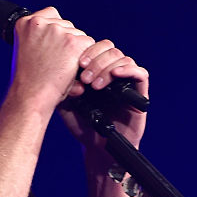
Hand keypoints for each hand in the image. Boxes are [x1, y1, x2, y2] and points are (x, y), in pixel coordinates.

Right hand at [8, 7, 94, 111]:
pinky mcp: (73, 43)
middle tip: (57, 62)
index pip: (52, 15)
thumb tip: (65, 33)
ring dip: (76, 51)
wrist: (31, 96)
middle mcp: (40, 22)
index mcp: (25, 23)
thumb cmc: (28, 80)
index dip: (56, 32)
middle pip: (68, 26)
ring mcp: (57, 31)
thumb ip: (39, 37)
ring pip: (79, 36)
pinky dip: (85, 58)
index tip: (53, 46)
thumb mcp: (26, 50)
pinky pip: (88, 45)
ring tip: (61, 69)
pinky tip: (71, 70)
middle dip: (67, 42)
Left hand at [59, 37, 148, 152]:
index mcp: (96, 70)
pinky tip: (116, 75)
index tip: (77, 64)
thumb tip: (56, 68)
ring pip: (123, 58)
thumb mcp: (66, 105)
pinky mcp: (140, 93)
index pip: (95, 47)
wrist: (100, 149)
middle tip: (85, 78)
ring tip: (96, 85)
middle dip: (96, 60)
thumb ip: (62, 87)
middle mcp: (112, 73)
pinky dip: (128, 70)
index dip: (87, 51)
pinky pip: (141, 73)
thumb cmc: (84, 128)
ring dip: (108, 68)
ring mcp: (127, 82)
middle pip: (109, 49)